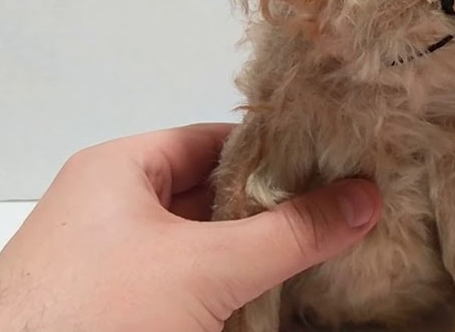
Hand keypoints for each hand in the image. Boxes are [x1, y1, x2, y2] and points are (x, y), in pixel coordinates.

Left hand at [0, 124, 381, 331]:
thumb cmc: (91, 314)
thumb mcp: (205, 267)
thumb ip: (289, 234)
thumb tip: (363, 198)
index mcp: (121, 169)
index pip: (214, 140)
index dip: (276, 152)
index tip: (332, 167)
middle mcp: (109, 208)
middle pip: (208, 196)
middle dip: (267, 213)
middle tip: (333, 218)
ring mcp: (105, 264)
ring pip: (195, 249)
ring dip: (245, 261)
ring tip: (310, 262)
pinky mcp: (107, 309)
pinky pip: (176, 288)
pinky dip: (217, 296)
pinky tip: (257, 310)